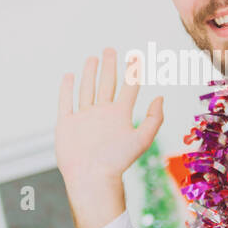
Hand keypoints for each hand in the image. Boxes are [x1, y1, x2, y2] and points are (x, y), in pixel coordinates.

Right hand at [56, 49, 163, 227]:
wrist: (91, 178)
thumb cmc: (117, 162)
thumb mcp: (141, 139)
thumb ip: (153, 118)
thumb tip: (161, 97)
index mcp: (120, 115)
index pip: (128, 88)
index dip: (133, 72)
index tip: (136, 57)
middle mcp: (102, 113)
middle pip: (107, 84)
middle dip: (109, 66)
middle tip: (110, 50)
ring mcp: (84, 117)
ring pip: (87, 89)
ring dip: (90, 74)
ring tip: (93, 58)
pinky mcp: (67, 123)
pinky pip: (66, 102)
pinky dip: (66, 89)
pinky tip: (69, 76)